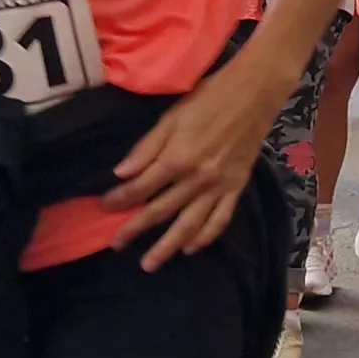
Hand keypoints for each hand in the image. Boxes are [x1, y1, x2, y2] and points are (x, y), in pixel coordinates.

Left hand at [100, 53, 277, 269]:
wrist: (254, 93)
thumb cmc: (209, 98)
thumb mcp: (171, 117)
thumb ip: (146, 148)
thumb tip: (121, 174)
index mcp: (177, 158)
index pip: (141, 187)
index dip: (120, 200)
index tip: (104, 208)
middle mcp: (197, 179)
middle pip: (161, 211)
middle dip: (136, 229)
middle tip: (116, 245)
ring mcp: (219, 186)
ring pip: (189, 225)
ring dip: (168, 246)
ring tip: (150, 264)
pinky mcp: (236, 187)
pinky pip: (220, 220)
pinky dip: (205, 237)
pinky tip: (191, 248)